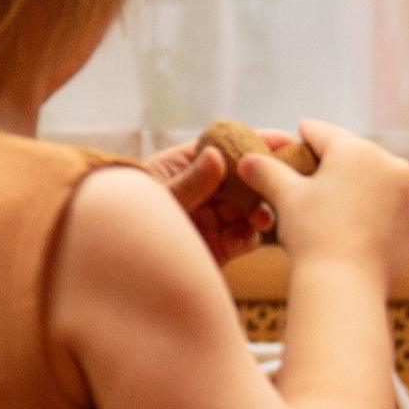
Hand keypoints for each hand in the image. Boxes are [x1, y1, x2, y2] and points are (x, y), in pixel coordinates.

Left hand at [140, 138, 273, 264]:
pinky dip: (247, 236)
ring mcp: (211, 218)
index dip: (254, 140)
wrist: (123, 268)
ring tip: (261, 217)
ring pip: (248, 208)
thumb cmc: (127, 221)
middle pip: (243, 178)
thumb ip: (188, 182)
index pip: (223, 146)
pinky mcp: (217, 247)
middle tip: (284, 182)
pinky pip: (243, 237)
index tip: (285, 140)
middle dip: (265, 179)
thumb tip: (216, 156)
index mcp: (182, 166)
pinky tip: (243, 236)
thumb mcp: (157, 198)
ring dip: (260, 209)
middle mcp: (202, 190)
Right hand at [237, 120, 408, 283]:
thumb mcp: (284, 197)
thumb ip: (267, 171)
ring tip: (328, 201)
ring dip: (351, 184)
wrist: (346, 285)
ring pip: (371, 179)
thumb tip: (246, 160)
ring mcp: (406, 193)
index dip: (302, 136)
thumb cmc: (313, 235)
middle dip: (329, 163)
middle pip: (350, 154)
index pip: (322, 132)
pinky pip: (385, 204)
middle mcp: (389, 164)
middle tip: (306, 173)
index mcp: (356, 149)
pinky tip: (348, 223)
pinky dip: (368, 207)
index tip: (295, 138)